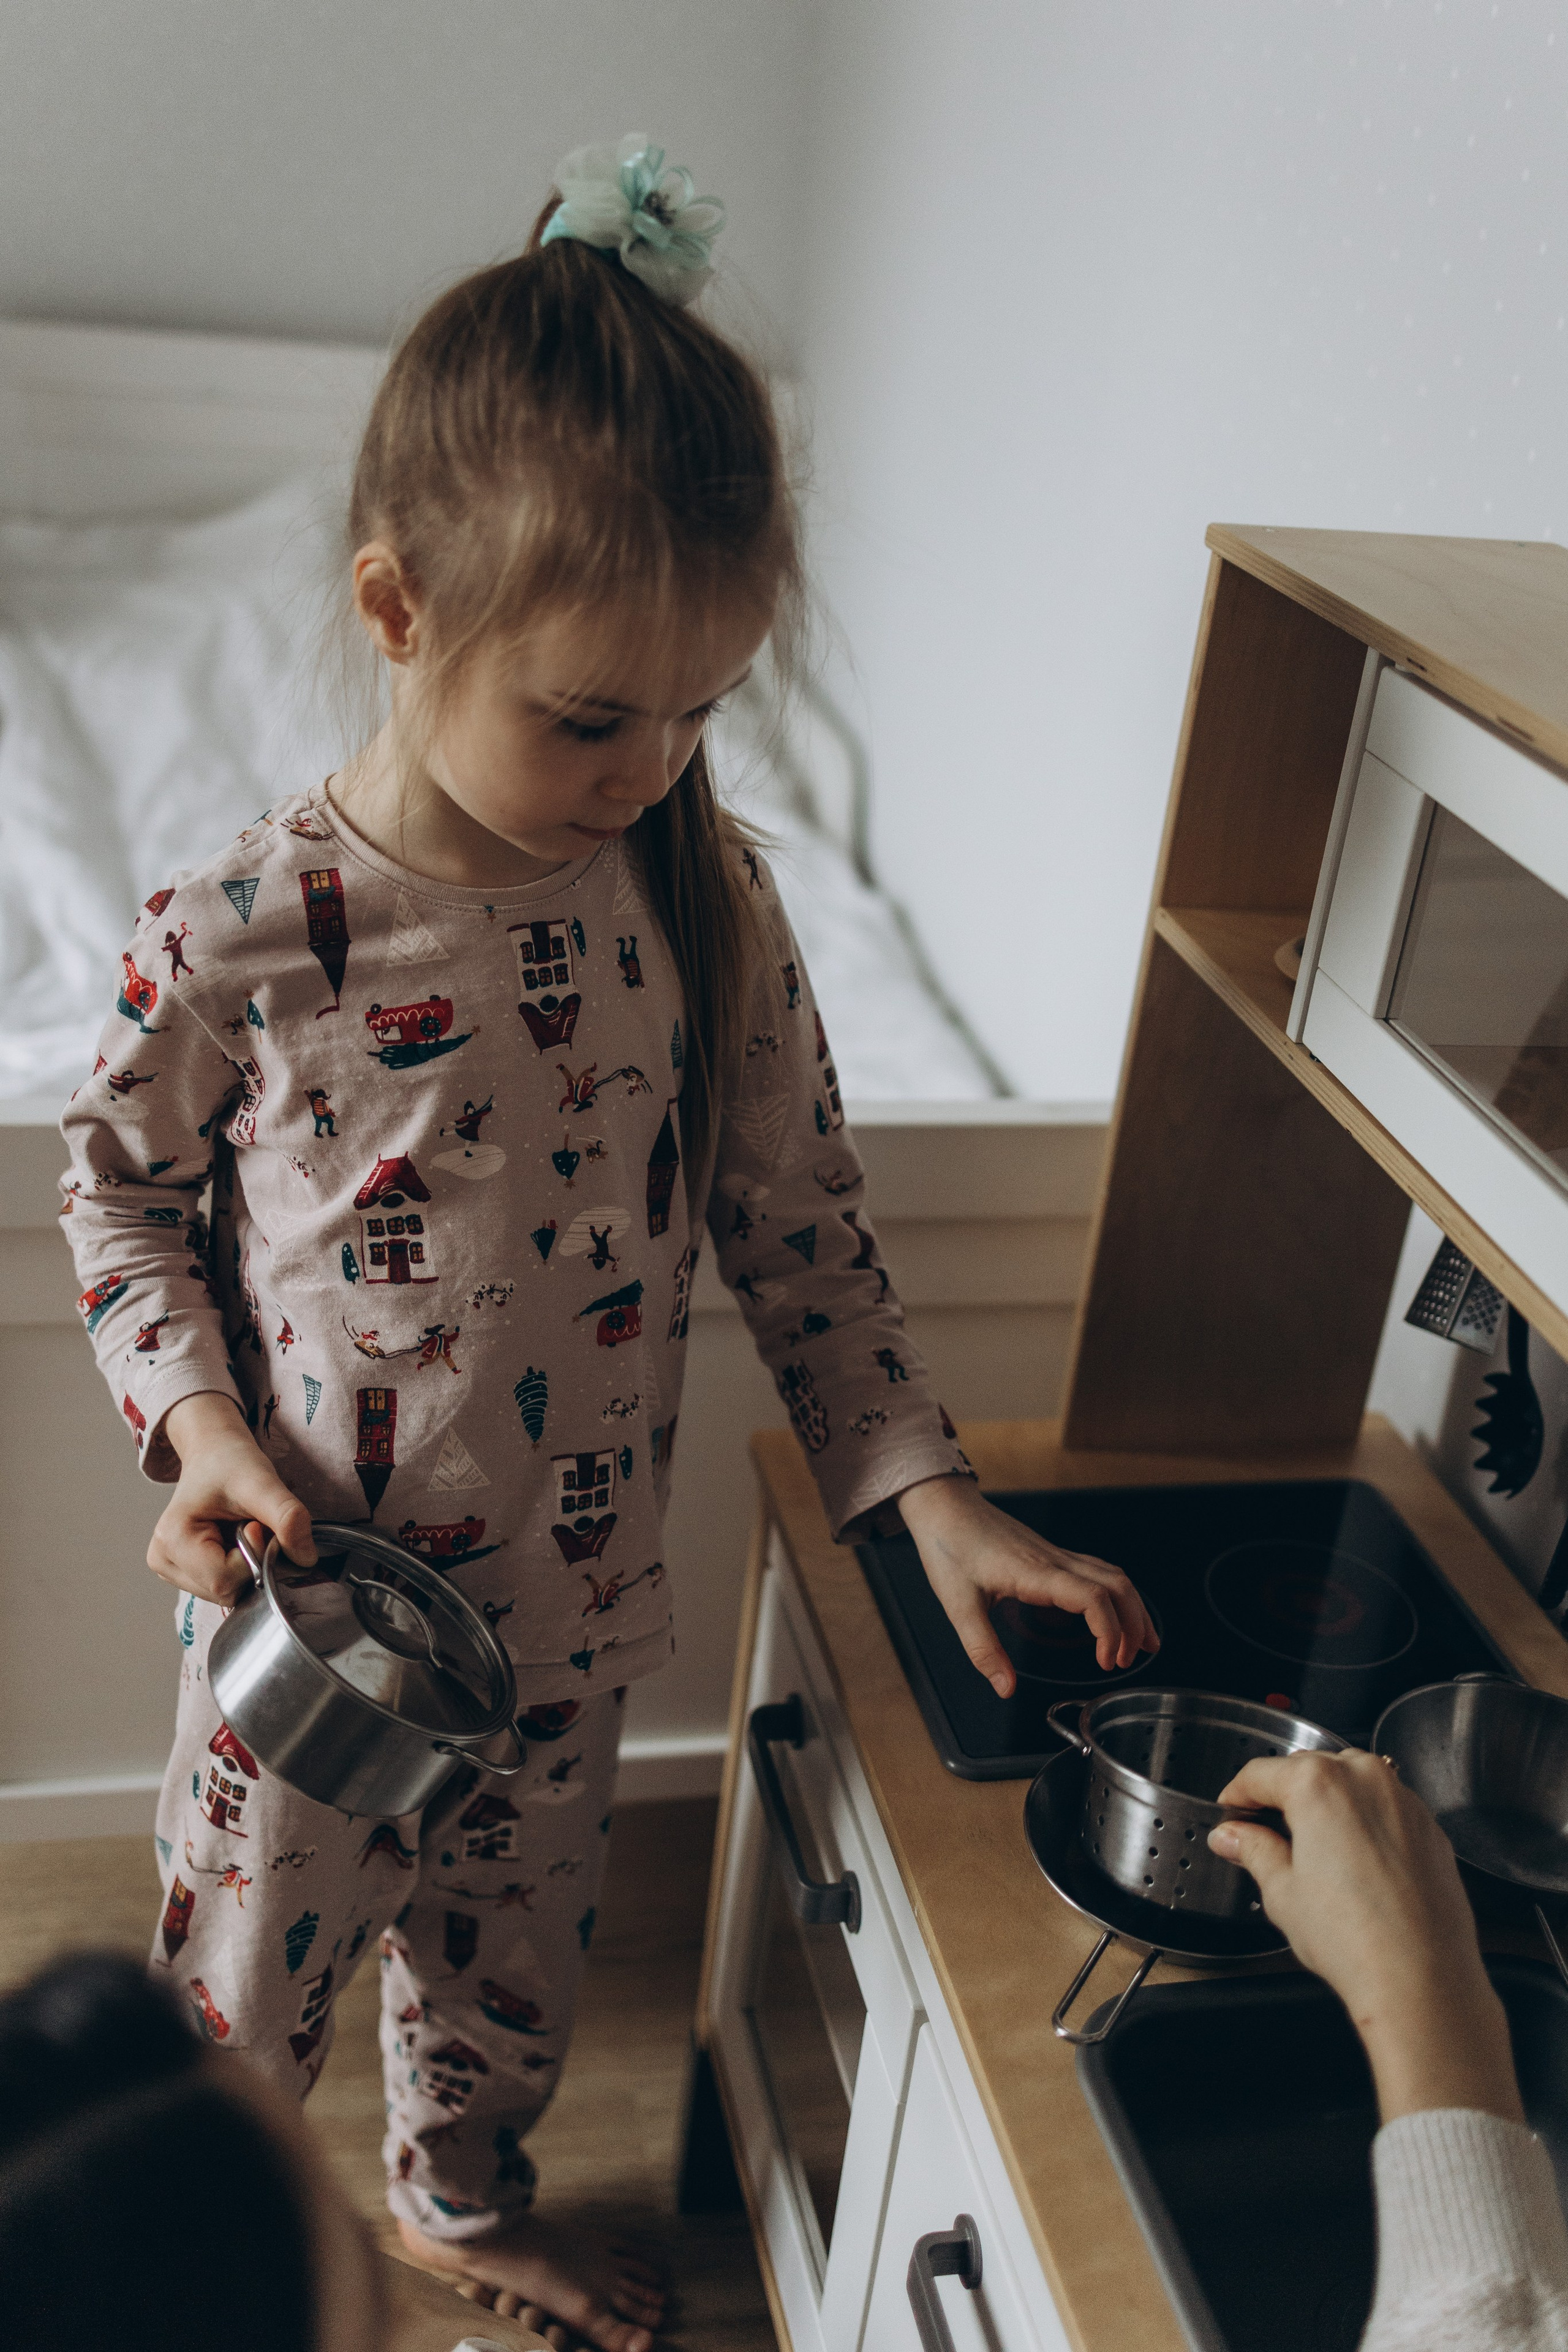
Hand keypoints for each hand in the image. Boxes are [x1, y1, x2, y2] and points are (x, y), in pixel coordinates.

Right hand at [150, 1393, 316, 1604]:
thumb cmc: (230, 1462)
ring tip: (241, 1529)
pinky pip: (225, 1587)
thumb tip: (306, 1559)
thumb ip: (287, 1517)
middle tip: (253, 1525)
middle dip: (252, 1563)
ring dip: (247, 1566)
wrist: (215, 1452)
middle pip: (224, 1591)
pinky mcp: (185, 1573)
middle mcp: (163, 1560)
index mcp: (171, 1540)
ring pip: (227, 1593)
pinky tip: (236, 1541)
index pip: (223, 1580)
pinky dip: (241, 1569)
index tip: (257, 1523)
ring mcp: (171, 1570)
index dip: (254, 1556)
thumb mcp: (262, 1482)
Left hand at [896, 1475, 1158, 1696]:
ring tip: (1139, 1643)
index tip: (1106, 1661)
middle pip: (1116, 1584)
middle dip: (1134, 1623)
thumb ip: (982, 1649)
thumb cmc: (949, 1548)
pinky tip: (1113, 1613)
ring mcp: (1056, 1554)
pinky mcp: (1051, 1554)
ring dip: (1132, 1607)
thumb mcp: (958, 1605)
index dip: (1109, 1630)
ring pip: (1111, 1575)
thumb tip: (1004, 1688)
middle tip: (1130, 1659)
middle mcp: (1053, 1560)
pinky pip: (1096, 1571)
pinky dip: (1115, 1595)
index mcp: (1034, 1572)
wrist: (945, 1507)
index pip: (1092, 1597)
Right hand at [1208, 1749, 1522, 2124]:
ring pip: (1351, 1785)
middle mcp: (1366, 1779)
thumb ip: (1253, 1850)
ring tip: (1314, 1854)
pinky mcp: (1431, 1829)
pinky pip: (1386, 1810)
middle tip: (1265, 1837)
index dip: (1237, 1796)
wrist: (1421, 1980)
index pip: (1261, 1773)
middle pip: (1308, 1771)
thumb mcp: (1282, 1892)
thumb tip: (1233, 1836)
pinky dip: (1365, 1824)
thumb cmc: (1355, 1940)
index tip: (1232, 1814)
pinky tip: (1356, 1866)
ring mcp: (1405, 1802)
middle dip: (1283, 1799)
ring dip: (1327, 1807)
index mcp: (1319, 1783)